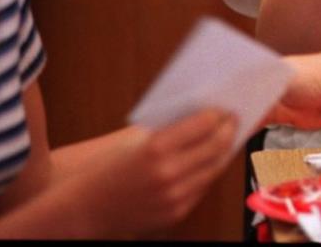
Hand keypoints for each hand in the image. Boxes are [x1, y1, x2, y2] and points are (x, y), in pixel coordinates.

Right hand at [76, 110, 236, 236]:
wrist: (87, 208)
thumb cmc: (109, 168)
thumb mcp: (136, 139)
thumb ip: (169, 127)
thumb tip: (202, 111)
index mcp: (155, 148)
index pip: (204, 125)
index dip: (218, 114)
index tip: (223, 107)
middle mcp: (167, 173)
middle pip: (216, 147)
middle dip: (228, 130)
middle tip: (233, 119)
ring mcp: (174, 196)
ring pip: (215, 168)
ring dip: (224, 150)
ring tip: (227, 137)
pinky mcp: (177, 212)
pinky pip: (204, 187)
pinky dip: (210, 170)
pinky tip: (212, 159)